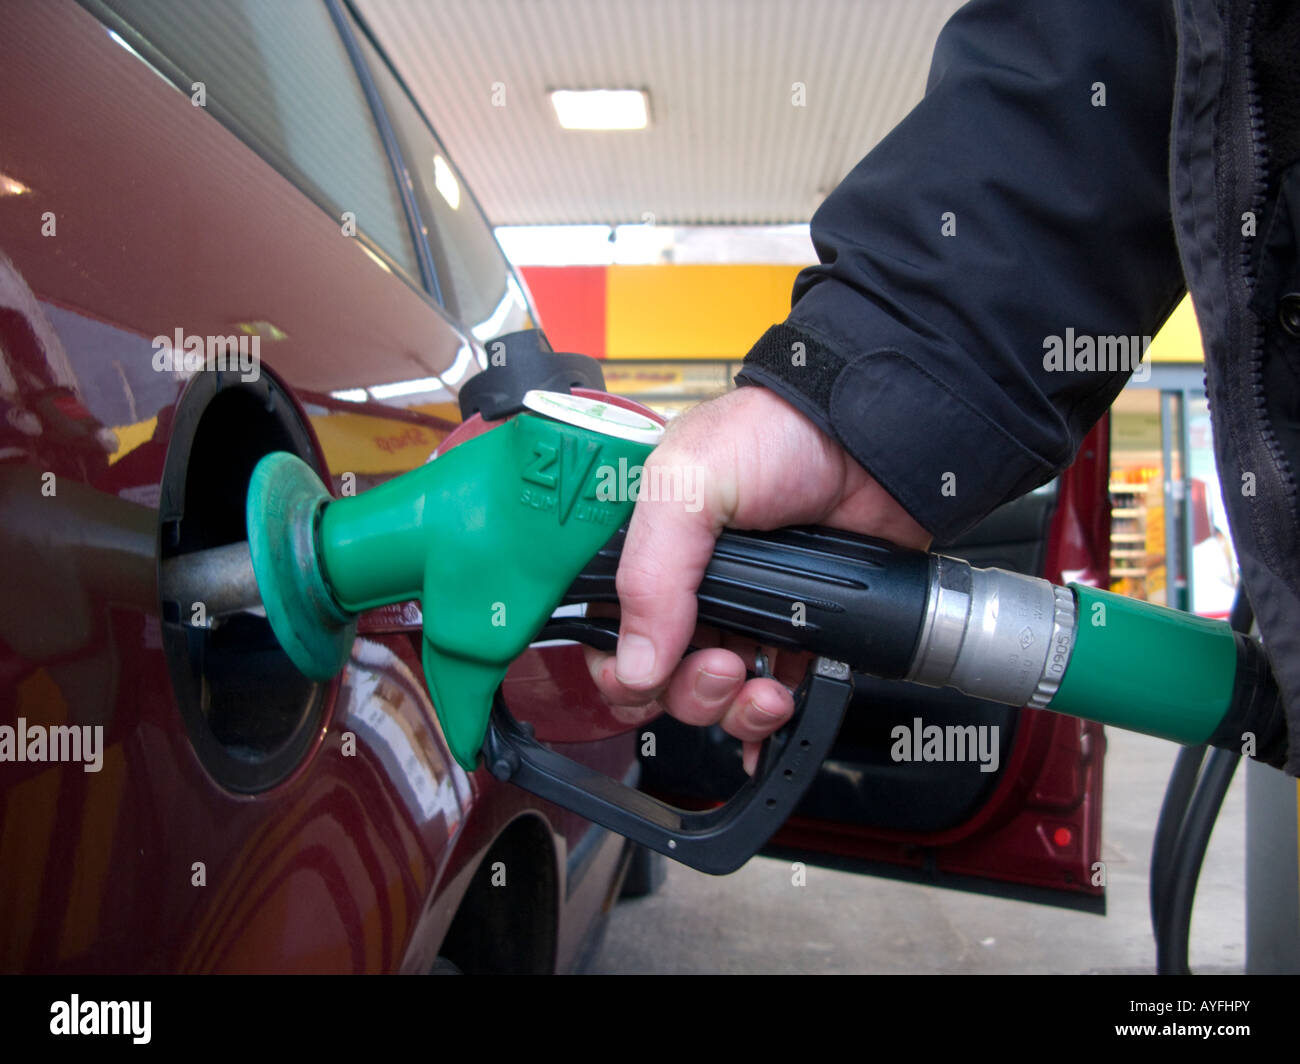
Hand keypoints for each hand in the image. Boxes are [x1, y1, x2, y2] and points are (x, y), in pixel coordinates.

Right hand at [585, 384, 930, 772]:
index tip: (644, 679)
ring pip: (710, 694)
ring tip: (761, 686)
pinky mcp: (790, 629)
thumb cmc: (777, 433)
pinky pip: (764, 693)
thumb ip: (650, 572)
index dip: (617, 667)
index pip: (604, 628)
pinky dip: (764, 716)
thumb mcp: (687, 481)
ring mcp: (739, 610)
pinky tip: (774, 707)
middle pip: (657, 675)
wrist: (872, 442)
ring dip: (730, 707)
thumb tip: (636, 664)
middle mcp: (685, 584)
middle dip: (686, 691)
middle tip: (718, 666)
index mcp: (643, 546)